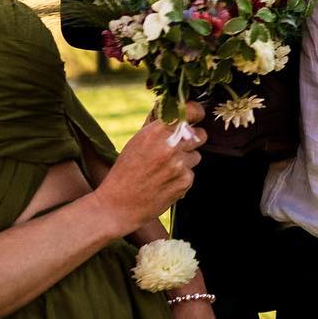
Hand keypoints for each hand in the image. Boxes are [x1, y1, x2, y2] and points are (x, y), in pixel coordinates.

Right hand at [94, 103, 205, 233]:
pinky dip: (181, 178)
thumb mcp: (137, 141)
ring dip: (185, 161)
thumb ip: (159, 127)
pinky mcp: (184, 181)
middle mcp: (169, 146)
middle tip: (179, 147)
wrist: (117, 206)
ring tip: (164, 170)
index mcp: (155, 132)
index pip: (189, 112)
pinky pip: (191, 173)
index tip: (197, 115)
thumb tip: (179, 112)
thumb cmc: (125, 172)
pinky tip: (164, 183)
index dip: (196, 112)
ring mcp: (179, 165)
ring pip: (196, 155)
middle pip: (200, 135)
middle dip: (193, 140)